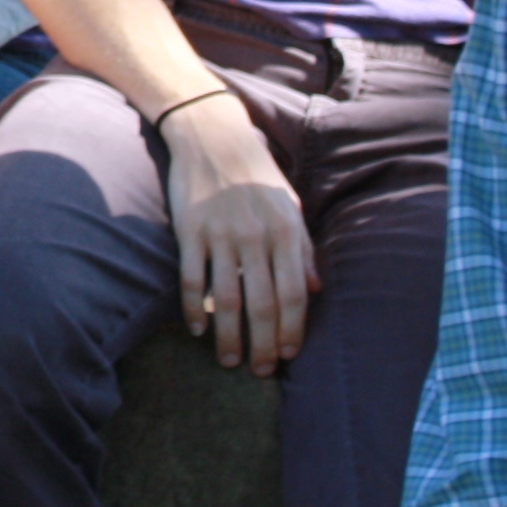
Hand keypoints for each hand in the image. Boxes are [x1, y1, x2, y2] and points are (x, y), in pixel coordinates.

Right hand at [160, 93, 316, 375]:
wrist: (213, 134)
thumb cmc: (257, 172)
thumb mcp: (290, 204)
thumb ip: (303, 247)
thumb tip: (315, 290)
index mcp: (287, 231)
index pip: (294, 295)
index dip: (292, 331)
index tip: (289, 355)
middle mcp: (256, 236)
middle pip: (262, 305)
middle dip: (263, 345)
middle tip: (260, 372)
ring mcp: (221, 234)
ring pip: (226, 300)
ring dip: (229, 337)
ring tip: (230, 361)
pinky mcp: (190, 231)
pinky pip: (192, 280)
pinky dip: (194, 309)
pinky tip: (197, 329)